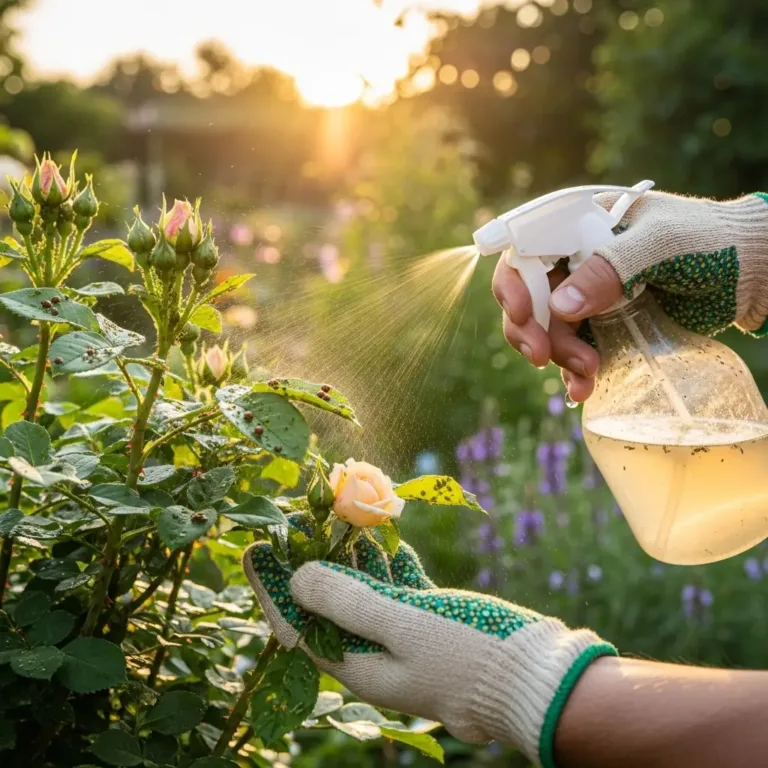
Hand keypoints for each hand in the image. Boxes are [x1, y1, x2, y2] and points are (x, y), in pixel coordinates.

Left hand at [243, 520, 614, 767]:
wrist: (537, 680)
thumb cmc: (469, 653)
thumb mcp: (404, 623)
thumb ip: (349, 600)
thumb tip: (297, 577)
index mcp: (360, 664)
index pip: (297, 627)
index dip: (272, 588)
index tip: (256, 548)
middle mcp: (376, 656)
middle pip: (328, 605)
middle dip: (310, 563)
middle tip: (298, 521)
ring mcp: (405, 640)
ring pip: (364, 594)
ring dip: (351, 556)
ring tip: (339, 517)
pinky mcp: (432, 626)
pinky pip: (398, 591)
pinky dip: (389, 564)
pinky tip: (386, 538)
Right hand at [493, 190, 767, 400]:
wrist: (752, 273)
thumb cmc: (709, 240)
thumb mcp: (659, 244)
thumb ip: (610, 268)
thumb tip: (559, 305)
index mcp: (578, 227)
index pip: (524, 252)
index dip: (511, 283)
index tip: (520, 313)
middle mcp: (574, 261)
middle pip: (527, 296)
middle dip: (530, 329)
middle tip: (543, 356)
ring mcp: (587, 297)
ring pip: (546, 330)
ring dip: (557, 355)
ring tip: (586, 373)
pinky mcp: (604, 328)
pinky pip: (574, 351)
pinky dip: (573, 373)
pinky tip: (583, 388)